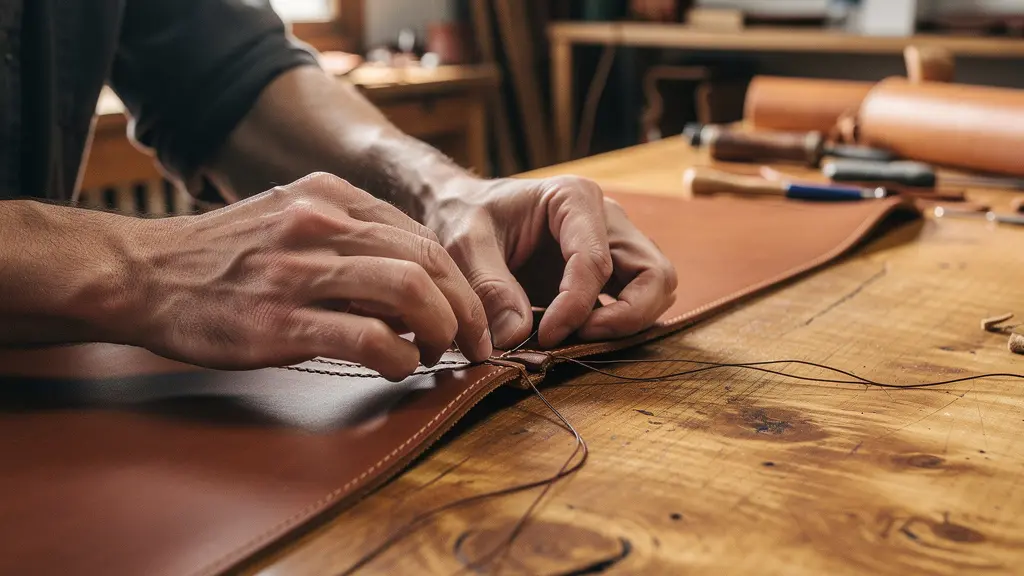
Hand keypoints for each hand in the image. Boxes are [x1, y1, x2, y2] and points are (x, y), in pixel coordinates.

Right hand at [124, 173, 491, 379]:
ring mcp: (301, 269)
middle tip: (474, 342)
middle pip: (429, 259)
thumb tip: (413, 282)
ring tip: (438, 353)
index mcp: (330, 196)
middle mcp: (321, 223)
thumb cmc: (222, 257)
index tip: (472, 313)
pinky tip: (399, 366)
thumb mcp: (289, 220)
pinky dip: (400, 355)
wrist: (142, 274)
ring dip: (441, 328)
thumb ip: (348, 238)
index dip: (461, 280)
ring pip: (409, 289)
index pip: (423, 235)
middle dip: (465, 307)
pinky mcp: (282, 321)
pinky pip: (369, 336)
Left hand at [426, 176, 676, 348]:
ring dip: (628, 321)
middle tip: (579, 338)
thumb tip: (515, 337)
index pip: (596, 260)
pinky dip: (618, 323)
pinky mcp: (610, 271)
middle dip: (627, 315)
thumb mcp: (464, 245)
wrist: (464, 210)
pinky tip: (576, 334)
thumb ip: (488, 287)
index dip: (575, 306)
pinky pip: (637, 299)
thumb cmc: (466, 217)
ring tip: (577, 337)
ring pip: (656, 287)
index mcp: (574, 198)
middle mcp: (606, 218)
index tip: (545, 336)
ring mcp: (614, 244)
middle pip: (653, 273)